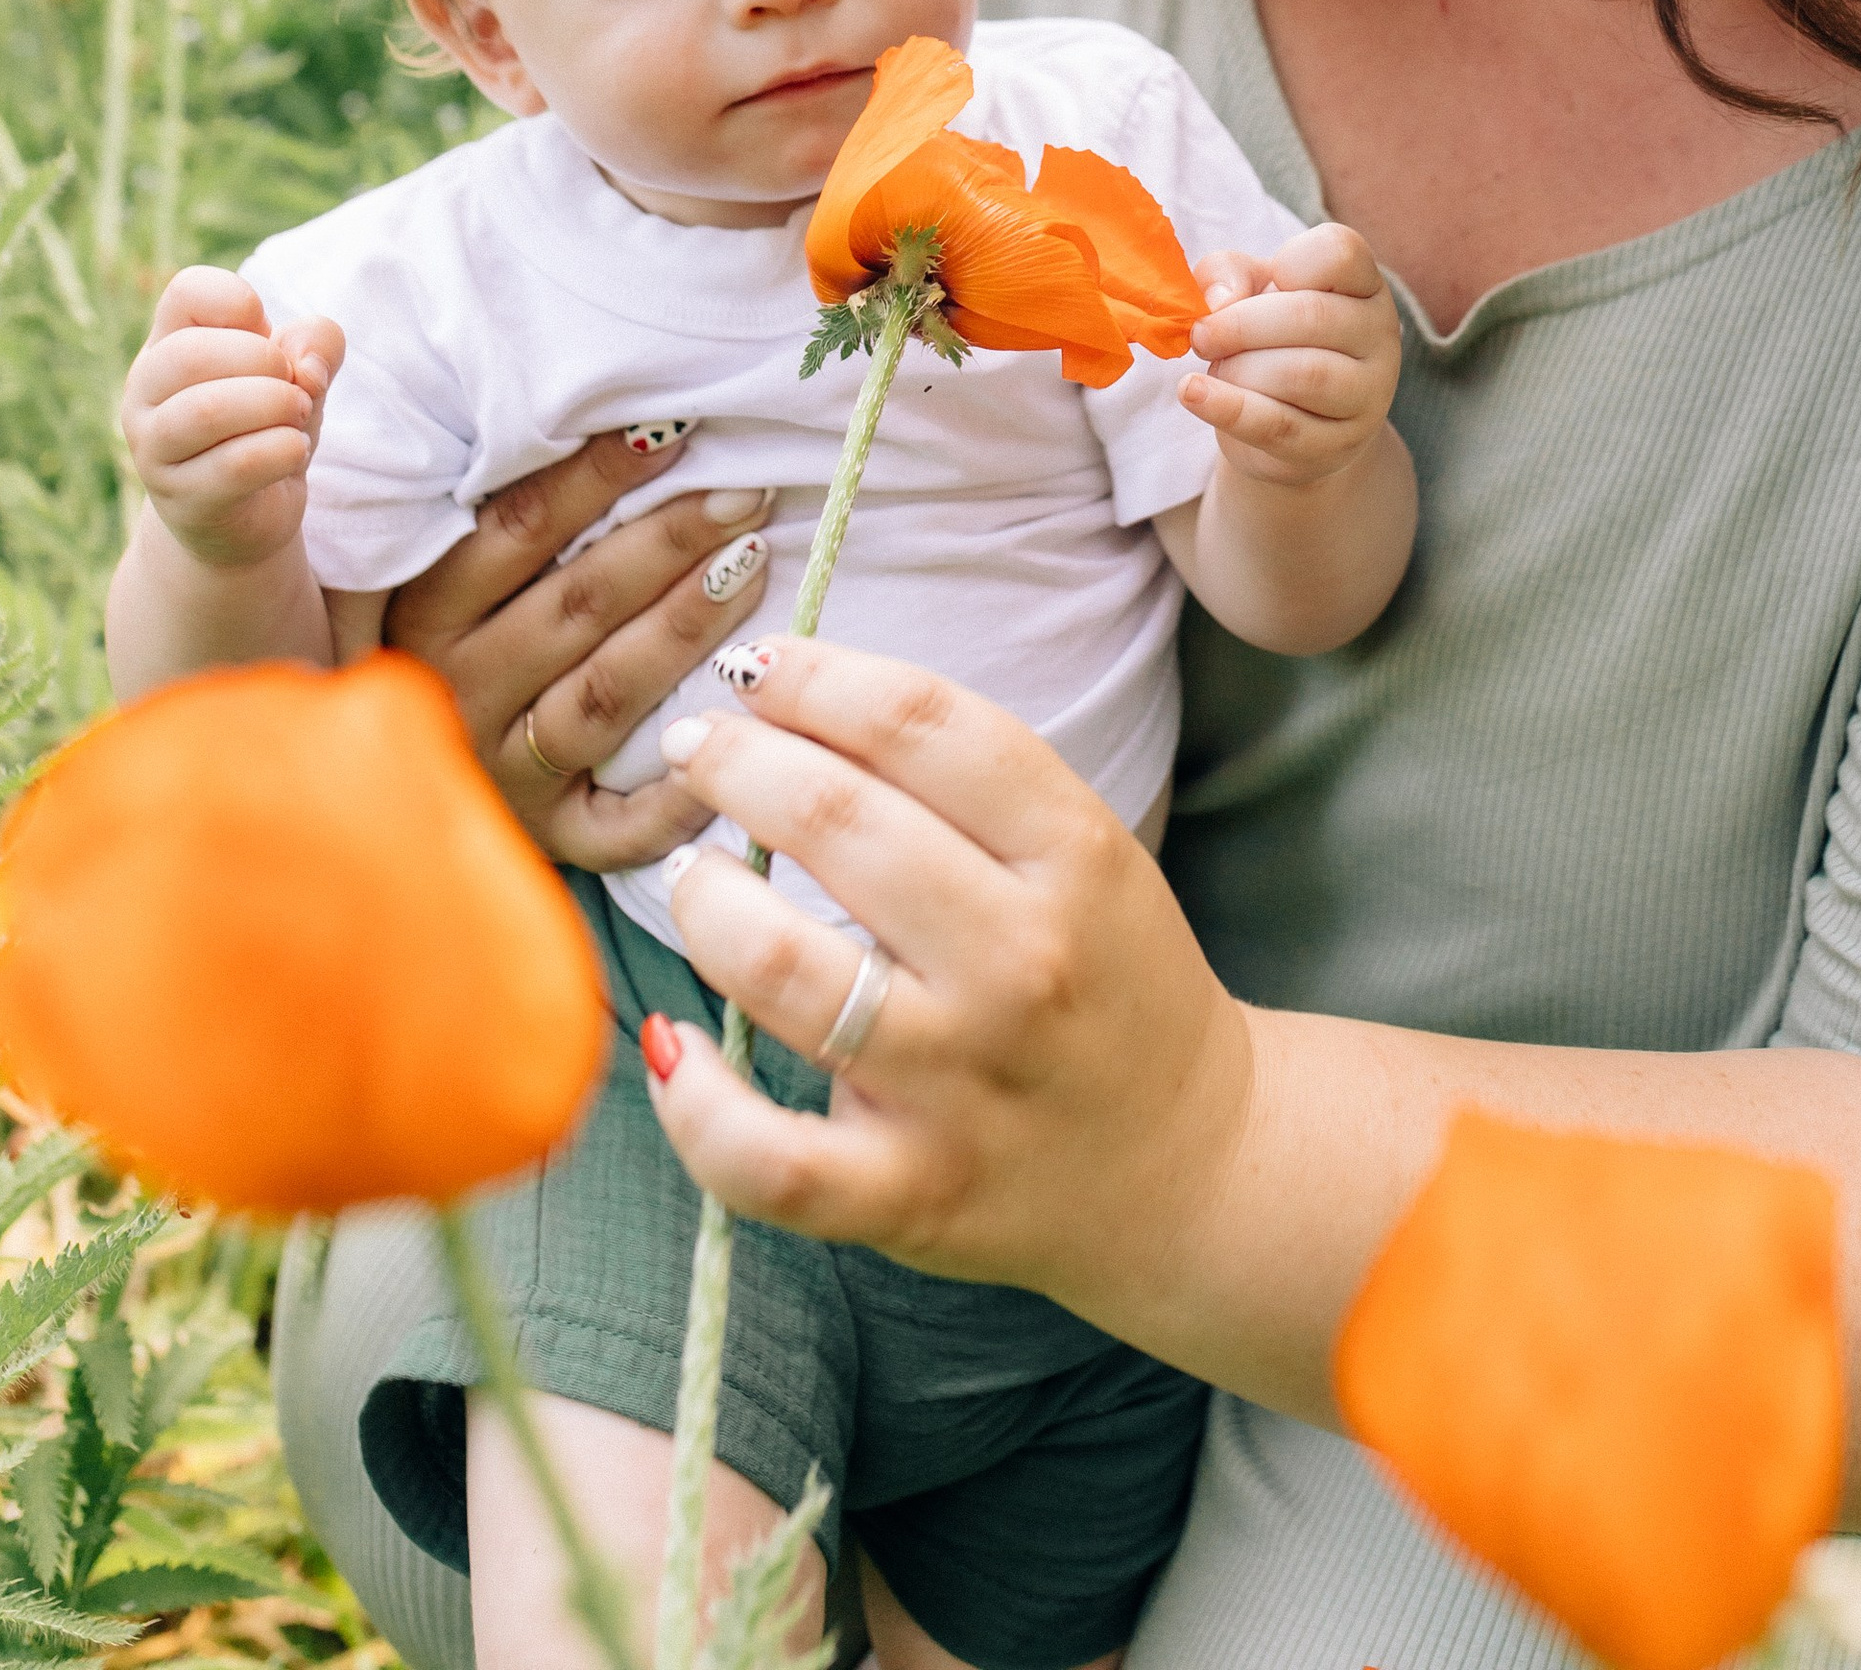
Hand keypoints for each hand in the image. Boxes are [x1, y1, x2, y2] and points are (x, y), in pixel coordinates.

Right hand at [123, 268, 342, 568]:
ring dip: (276, 406)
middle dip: (266, 362)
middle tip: (294, 387)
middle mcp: (144, 392)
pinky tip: (295, 451)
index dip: (240, 302)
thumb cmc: (268, 423)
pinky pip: (235, 466)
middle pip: (191, 353)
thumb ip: (316, 343)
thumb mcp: (301, 372)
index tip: (265, 334)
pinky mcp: (181, 500)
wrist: (247, 515)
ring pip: (207, 411)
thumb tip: (306, 368)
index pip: (186, 292)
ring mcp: (153, 449)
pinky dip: (282, 450)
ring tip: (299, 416)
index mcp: (167, 343)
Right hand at [383, 436, 780, 872]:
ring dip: (686, 627)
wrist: (383, 793)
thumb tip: (618, 428)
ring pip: (608, 693)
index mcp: (423, 615)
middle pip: (576, 606)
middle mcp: (457, 693)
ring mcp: (502, 771)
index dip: (596, 476)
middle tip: (743, 493)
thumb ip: (497, 517)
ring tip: (752, 565)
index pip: (517, 531)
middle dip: (668, 542)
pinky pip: (619, 825)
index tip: (674, 430)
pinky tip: (738, 736)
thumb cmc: (451, 644)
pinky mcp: (547, 837)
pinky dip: (678, 791)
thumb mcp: (438, 578)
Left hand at [640, 643, 1256, 1334]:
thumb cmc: (1109, 981)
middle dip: (736, 761)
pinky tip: (671, 1043)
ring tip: (692, 872)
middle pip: (838, 820)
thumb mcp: (1084, 853)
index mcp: (1075, 855)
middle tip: (698, 747)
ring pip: (780, 967)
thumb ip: (962, 787)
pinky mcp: (911, 1194)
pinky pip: (766, 1158)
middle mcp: (1021, 961)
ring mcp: (961, 1083)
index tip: (757, 667)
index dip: (818, 676)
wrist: (1189, 1164)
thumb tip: (798, 706)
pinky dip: (695, 1102)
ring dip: (703, 898)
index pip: (923, 724)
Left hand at [1182, 222, 1399, 487]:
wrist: (1288, 422)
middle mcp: (1379, 335)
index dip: (1291, 260)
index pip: (1341, 252)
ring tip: (1214, 370)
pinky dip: (1228, 408)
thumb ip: (1228, 274)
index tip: (1261, 281)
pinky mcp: (1338, 445)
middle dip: (1240, 325)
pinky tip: (1192, 394)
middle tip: (1201, 335)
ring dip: (1237, 370)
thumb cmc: (1269, 340)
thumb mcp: (1248, 291)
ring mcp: (1368, 395)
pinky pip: (1280, 426)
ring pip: (1302, 375)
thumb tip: (1221, 301)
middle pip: (1313, 316)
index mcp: (1363, 285)